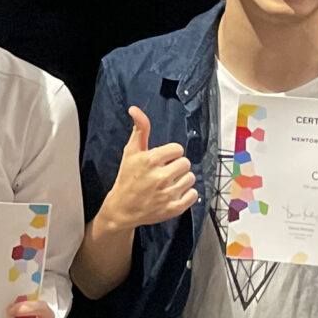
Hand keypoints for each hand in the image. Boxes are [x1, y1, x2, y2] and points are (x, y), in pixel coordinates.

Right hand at [100, 106, 197, 232]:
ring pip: (191, 178)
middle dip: (176, 166)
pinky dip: (186, 194)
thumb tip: (135, 109)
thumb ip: (139, 129)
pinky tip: (173, 194)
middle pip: (186, 163)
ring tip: (168, 184)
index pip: (178, 149)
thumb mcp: (131, 152)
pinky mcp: (174, 208)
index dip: (170, 154)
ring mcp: (168, 194)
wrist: (123, 208)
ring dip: (181, 180)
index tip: (160, 161)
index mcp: (151, 160)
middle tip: (163, 173)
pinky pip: (194, 195)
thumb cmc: (127, 177)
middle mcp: (161, 177)